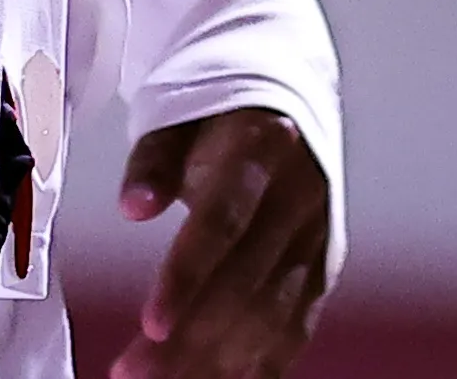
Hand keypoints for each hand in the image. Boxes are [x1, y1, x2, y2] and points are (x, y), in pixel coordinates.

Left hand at [110, 108, 330, 378]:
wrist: (286, 103)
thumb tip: (132, 207)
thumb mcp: (180, 117)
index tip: (151, 323)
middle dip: (191, 338)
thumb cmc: (216, 116)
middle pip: (245, 284)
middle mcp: (299, 199)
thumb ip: (153, 160)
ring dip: (218, 362)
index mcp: (261, 151)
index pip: (223, 224)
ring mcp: (318, 240)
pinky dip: (260, 364)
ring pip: (272, 317)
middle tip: (134, 372)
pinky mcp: (324, 270)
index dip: (187, 277)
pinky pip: (295, 328)